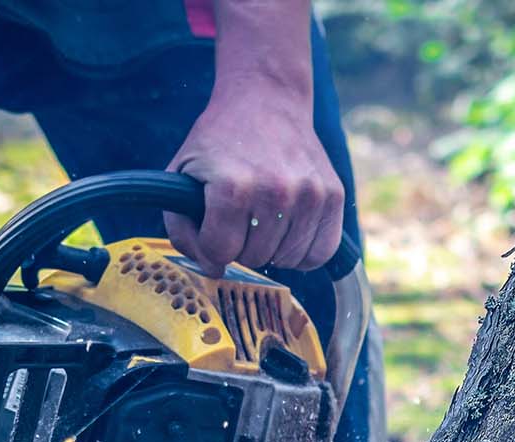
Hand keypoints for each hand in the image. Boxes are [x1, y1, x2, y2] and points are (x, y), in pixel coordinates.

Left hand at [166, 79, 342, 274]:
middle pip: (253, 259)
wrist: (266, 99)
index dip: (209, 246)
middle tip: (238, 217)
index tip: (210, 226)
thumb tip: (213, 270)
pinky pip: (320, 253)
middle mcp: (276, 191)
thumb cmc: (220, 141)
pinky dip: (302, 252)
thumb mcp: (182, 174)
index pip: (220, 253)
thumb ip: (181, 228)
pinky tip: (288, 230)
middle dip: (240, 245)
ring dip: (271, 248)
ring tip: (262, 219)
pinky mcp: (333, 196)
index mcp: (233, 187)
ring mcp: (309, 194)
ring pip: (286, 261)